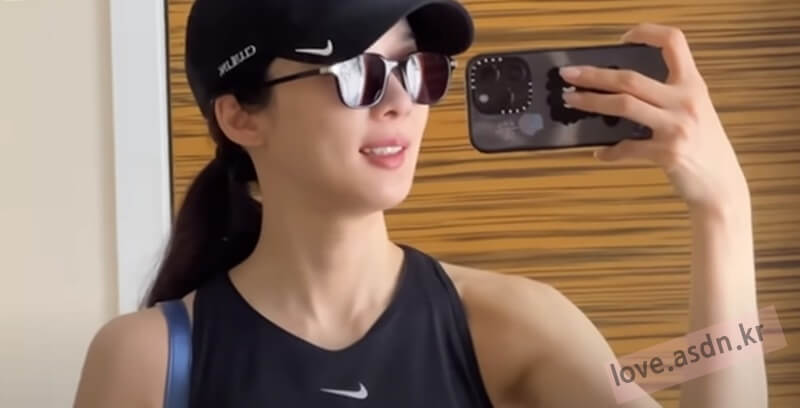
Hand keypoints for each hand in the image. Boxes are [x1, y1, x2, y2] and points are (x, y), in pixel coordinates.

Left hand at [559, 23, 749, 214]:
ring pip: (623, 105)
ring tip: (572, 101)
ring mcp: (677, 127)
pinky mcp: (667, 153)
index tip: (623, 39)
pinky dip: (610, 151)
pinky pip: (627, 148)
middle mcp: (686, 101)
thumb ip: (668, 96)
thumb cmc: (704, 146)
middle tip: (569, 75)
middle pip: (630, 78)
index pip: (674, 41)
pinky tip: (600, 152)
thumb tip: (620, 89)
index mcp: (693, 84)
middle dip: (594, 75)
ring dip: (591, 102)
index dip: (647, 33)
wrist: (721, 184)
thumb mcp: (695, 111)